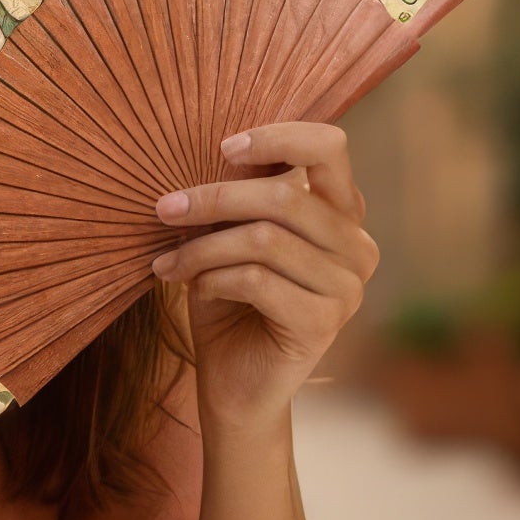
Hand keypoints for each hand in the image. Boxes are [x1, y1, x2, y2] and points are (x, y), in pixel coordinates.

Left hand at [151, 121, 379, 436]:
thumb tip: (210, 153)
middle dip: (213, 198)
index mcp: (341, 212)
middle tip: (163, 209)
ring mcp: (348, 286)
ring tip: (168, 263)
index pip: (329, 147)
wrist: (233, 383)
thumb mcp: (230, 237)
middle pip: (285, 195)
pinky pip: (258, 280)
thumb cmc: (229, 301)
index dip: (278, 137)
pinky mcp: (324, 322)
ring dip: (202, 247)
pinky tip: (194, 288)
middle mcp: (356, 245)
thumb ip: (237, 197)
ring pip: (264, 240)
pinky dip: (213, 279)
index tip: (223, 149)